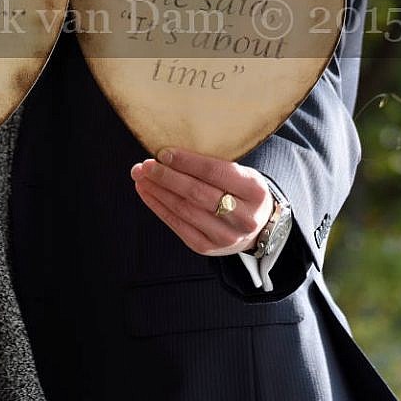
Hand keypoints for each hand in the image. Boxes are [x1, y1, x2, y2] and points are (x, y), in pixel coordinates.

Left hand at [130, 147, 272, 256]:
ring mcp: (225, 236)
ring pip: (185, 210)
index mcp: (254, 190)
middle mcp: (243, 217)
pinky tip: (147, 193)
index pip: (215, 172)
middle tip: (145, 165)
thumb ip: (214, 165)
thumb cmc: (242, 192)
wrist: (259, 227)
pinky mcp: (207, 247)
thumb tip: (170, 154)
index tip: (163, 153)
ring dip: (158, 191)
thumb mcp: (242, 174)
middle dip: (167, 177)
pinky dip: (159, 207)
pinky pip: (178, 226)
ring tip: (141, 176)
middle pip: (197, 193)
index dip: (186, 162)